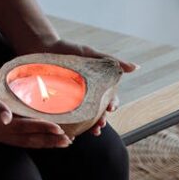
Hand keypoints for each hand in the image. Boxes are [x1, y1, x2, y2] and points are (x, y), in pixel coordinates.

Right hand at [0, 77, 73, 149]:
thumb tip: (7, 118)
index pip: (23, 128)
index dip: (42, 129)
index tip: (60, 129)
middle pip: (26, 140)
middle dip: (48, 141)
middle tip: (69, 142)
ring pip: (22, 142)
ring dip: (42, 143)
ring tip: (60, 143)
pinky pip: (15, 140)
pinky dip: (30, 140)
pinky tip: (38, 138)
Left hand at [21, 37, 137, 137]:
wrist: (41, 47)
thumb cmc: (68, 50)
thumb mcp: (90, 54)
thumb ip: (112, 61)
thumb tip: (136, 67)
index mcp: (95, 88)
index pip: (108, 100)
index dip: (111, 104)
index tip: (110, 108)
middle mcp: (84, 98)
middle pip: (96, 113)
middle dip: (100, 121)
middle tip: (99, 125)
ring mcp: (70, 102)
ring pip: (82, 120)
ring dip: (87, 128)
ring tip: (89, 132)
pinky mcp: (55, 105)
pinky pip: (64, 119)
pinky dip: (68, 127)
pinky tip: (69, 133)